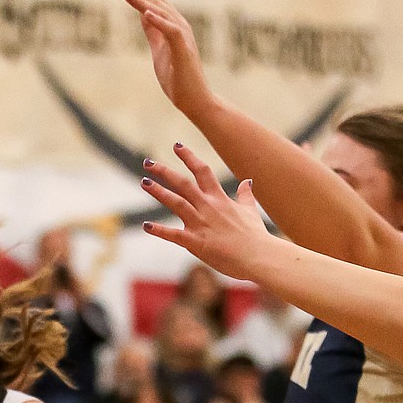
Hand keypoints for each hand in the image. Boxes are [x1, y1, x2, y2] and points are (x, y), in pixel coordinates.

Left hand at [112, 0, 209, 117]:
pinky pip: (171, 31)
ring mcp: (183, 37)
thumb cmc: (178, 78)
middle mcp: (179, 25)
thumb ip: (152, 32)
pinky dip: (159, 21)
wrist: (194, 100)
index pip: (154, 1)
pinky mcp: (183, 50)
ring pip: (162, 12)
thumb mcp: (159, 50)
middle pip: (156, 2)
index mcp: (172, 25)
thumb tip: (143, 15)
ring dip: (142, 2)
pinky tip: (145, 13)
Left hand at [141, 145, 271, 280]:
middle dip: (164, 171)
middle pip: (183, 183)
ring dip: (158, 192)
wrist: (258, 256)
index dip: (188, 156)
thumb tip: (247, 182)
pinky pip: (173, 235)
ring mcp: (201, 223)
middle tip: (147, 163)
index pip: (202, 171)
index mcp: (219, 198)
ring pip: (176, 202)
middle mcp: (208, 207)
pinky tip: (146, 226)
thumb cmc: (255, 236)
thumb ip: (245, 195)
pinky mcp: (196, 242)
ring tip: (144, 182)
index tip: (177, 146)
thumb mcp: (251, 211)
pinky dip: (159, 231)